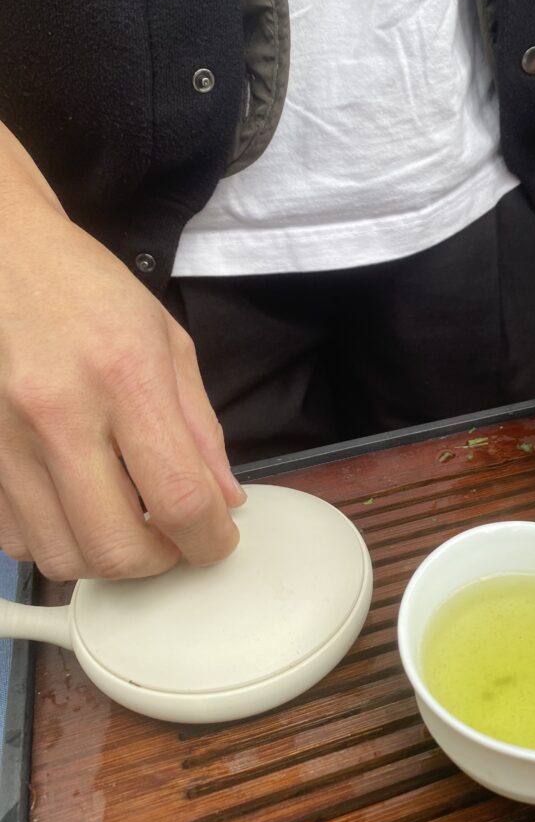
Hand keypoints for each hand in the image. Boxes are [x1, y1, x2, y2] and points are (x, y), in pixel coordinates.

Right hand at [0, 128, 243, 579]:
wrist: (4, 259)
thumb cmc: (88, 292)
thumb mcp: (168, 343)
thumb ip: (200, 427)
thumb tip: (225, 497)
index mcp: (125, 378)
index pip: (180, 498)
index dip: (211, 540)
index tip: (219, 540)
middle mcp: (60, 415)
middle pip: (117, 547)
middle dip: (161, 562)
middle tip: (175, 540)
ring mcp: (8, 441)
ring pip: (62, 557)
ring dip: (107, 559)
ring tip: (128, 525)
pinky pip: (17, 539)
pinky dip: (57, 542)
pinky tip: (78, 509)